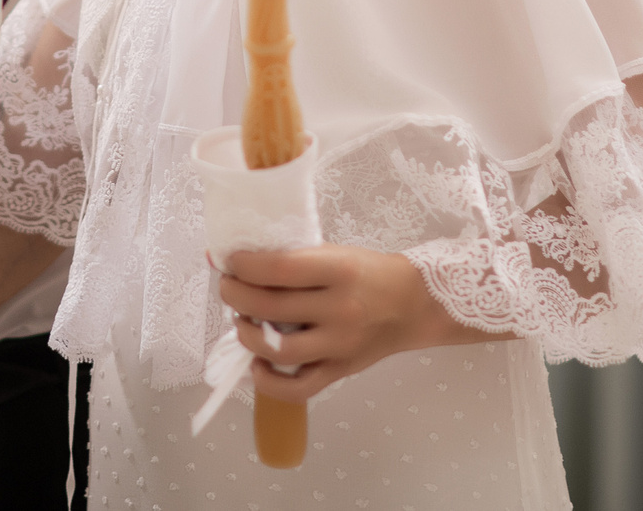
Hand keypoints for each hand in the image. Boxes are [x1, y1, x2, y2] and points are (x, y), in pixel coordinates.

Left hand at [215, 245, 495, 403]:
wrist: (414, 305)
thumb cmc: (369, 272)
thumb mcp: (336, 254)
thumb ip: (293, 261)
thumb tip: (237, 261)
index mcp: (339, 270)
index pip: (279, 269)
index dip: (243, 266)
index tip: (228, 262)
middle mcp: (339, 309)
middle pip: (270, 308)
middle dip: (235, 296)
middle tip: (228, 289)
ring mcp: (340, 345)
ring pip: (279, 350)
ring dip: (247, 336)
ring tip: (242, 322)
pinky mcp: (341, 371)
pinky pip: (298, 387)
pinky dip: (269, 382)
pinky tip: (258, 364)